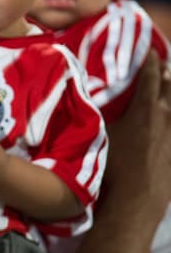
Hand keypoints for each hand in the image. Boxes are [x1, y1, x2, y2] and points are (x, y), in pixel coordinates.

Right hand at [104, 53, 170, 207]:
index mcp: (145, 110)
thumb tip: (89, 98)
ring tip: (169, 90)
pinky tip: (168, 126)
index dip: (151, 62)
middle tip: (164, 67)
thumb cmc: (114, 168)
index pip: (150, 77)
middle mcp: (166, 119)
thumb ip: (100, 115)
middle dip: (166, 75)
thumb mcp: (100, 136)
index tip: (151, 50)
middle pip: (170, 89)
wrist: (136, 202)